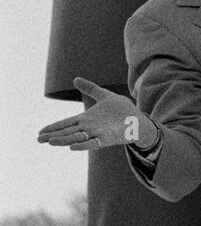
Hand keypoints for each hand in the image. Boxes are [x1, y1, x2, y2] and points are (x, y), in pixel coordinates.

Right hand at [37, 77, 156, 150]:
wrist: (138, 120)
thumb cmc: (121, 111)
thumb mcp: (104, 96)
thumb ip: (90, 88)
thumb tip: (75, 79)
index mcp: (86, 119)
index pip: (66, 123)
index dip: (53, 127)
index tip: (40, 132)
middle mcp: (89, 127)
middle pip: (67, 132)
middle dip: (53, 135)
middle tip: (38, 140)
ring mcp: (97, 133)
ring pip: (77, 137)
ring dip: (64, 140)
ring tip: (51, 142)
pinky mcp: (107, 138)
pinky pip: (94, 143)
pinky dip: (84, 145)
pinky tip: (73, 147)